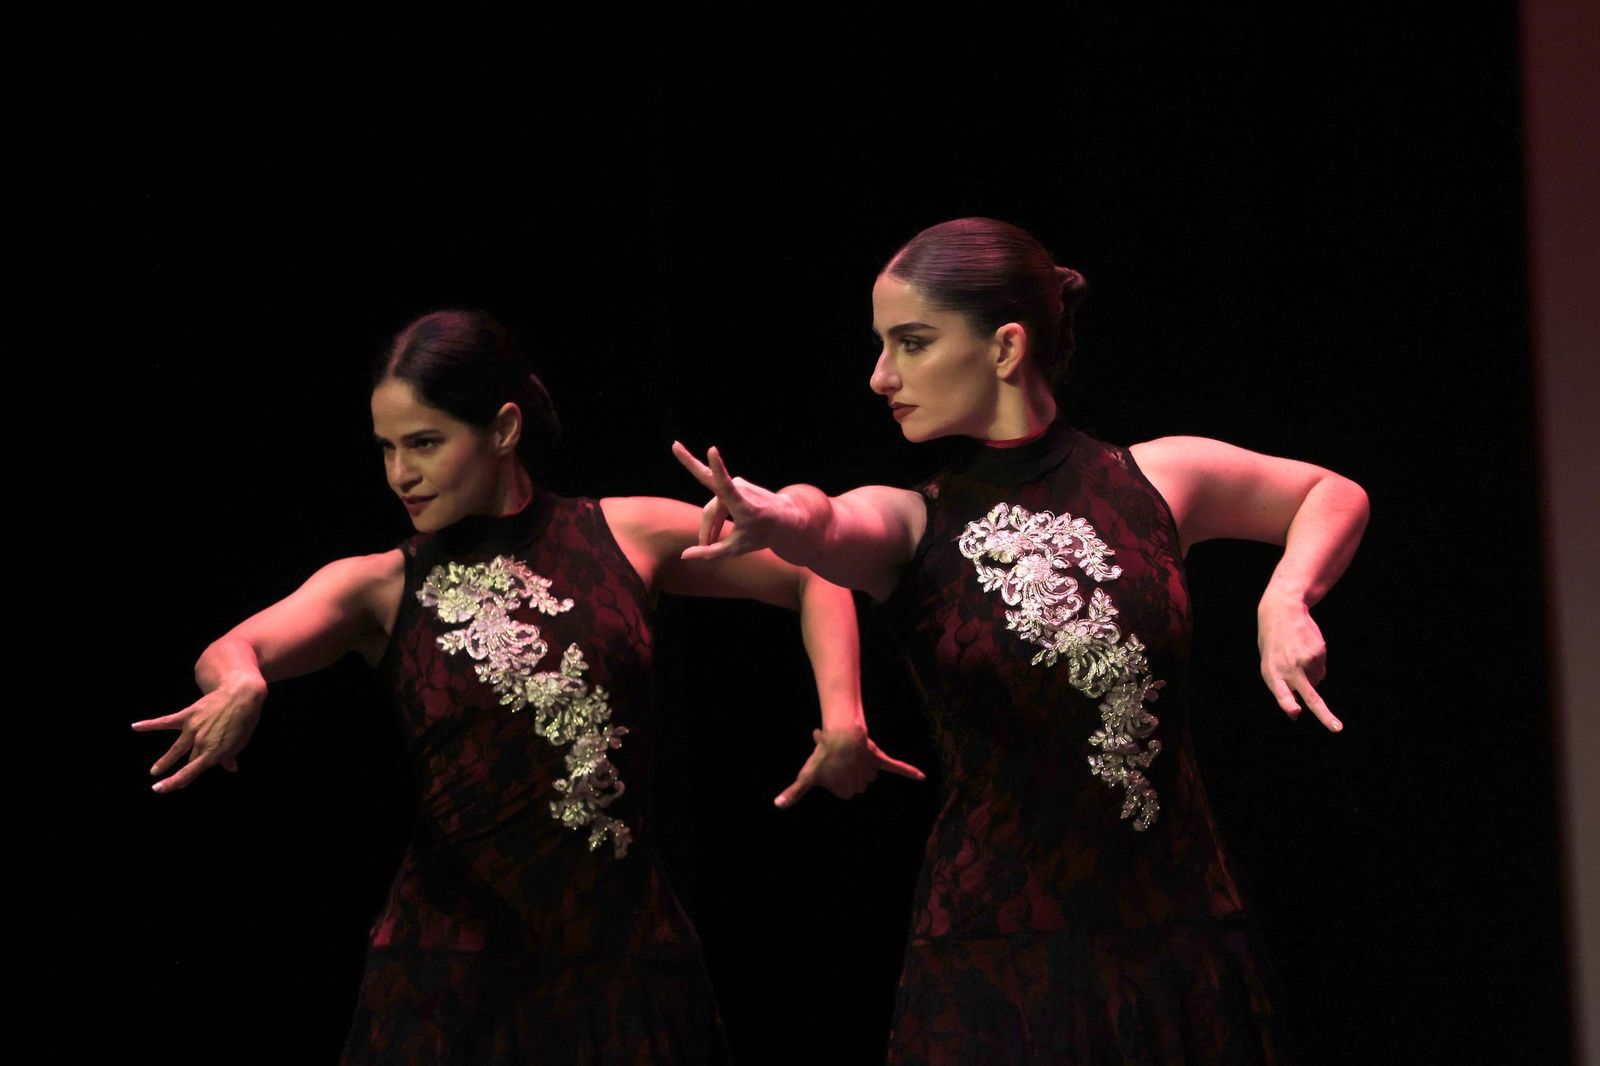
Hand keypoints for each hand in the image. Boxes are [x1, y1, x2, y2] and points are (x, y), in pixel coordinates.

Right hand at [132, 675, 265, 791]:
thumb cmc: (244, 719)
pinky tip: (135, 726)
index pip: (191, 772)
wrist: (240, 694)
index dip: (176, 782)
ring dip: (164, 760)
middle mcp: (201, 742)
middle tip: (161, 783)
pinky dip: (150, 724)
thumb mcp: (241, 741)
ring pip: (175, 748)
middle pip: (187, 760)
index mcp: (214, 752)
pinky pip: (165, 721)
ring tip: (154, 771)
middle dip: (178, 772)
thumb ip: (230, 756)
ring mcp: (192, 729)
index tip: (161, 789)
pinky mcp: (187, 715)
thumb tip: (231, 768)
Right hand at [671, 442, 804, 561]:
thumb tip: (684, 555)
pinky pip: (718, 504)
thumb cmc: (762, 534)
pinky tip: (714, 535)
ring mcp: (737, 484)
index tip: (712, 450)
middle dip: (689, 462)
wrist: (784, 519)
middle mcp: (739, 489)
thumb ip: (711, 553)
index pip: (726, 485)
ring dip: (708, 526)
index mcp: (741, 504)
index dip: (717, 469)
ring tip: (705, 545)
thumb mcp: (737, 549)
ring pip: (712, 507)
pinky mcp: (735, 484)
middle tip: (674, 445)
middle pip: (708, 483)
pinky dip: (714, 520)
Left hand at [774, 728, 926, 807]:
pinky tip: (922, 777)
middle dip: (843, 767)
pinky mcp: (882, 760)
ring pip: (864, 769)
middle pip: (852, 778)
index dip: (831, 774)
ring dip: (856, 760)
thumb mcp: (807, 775)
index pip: (840, 788)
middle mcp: (862, 784)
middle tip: (834, 754)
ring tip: (844, 749)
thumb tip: (777, 805)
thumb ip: (794, 792)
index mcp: (846, 792)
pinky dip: (909, 772)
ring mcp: (872, 772)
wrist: (841, 735)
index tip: (826, 764)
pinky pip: (897, 767)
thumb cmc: (823, 756)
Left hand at [1257, 593, 1341, 731]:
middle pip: (1310, 696)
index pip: (1280, 692)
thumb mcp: (1269, 664)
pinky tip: (1305, 649)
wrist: (1282, 612)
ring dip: (1310, 674)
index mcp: (1272, 672)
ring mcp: (1306, 660)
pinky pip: (1321, 669)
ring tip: (1296, 655)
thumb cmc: (1273, 644)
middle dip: (1324, 714)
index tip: (1296, 710)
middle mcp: (1290, 668)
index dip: (1288, 703)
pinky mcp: (1319, 653)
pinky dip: (1315, 665)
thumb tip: (1295, 716)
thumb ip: (1280, 689)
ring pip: (1316, 681)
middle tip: (1337, 728)